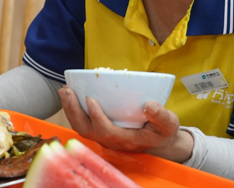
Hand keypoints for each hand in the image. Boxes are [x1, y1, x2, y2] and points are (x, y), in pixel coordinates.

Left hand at [59, 87, 192, 161]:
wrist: (158, 142)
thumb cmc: (162, 132)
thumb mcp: (169, 125)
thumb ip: (162, 116)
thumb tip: (150, 105)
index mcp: (127, 140)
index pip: (106, 131)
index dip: (96, 117)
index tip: (90, 99)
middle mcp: (111, 141)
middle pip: (86, 130)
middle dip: (74, 111)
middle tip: (67, 91)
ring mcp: (103, 137)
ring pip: (80, 127)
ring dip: (69, 109)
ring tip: (64, 90)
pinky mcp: (99, 131)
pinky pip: (81, 123)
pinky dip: (72, 110)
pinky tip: (69, 95)